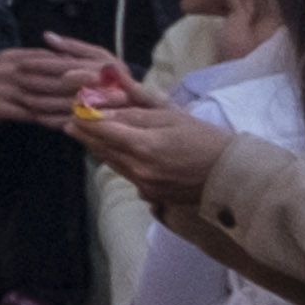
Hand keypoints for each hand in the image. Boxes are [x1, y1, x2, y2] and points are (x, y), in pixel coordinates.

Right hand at [0, 43, 132, 130]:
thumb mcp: (12, 60)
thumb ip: (37, 58)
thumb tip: (66, 56)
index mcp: (16, 57)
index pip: (48, 60)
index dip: (73, 66)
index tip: (98, 73)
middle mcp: (9, 71)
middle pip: (47, 79)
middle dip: (75, 87)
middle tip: (101, 93)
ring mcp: (2, 90)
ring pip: (40, 99)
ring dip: (64, 106)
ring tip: (88, 110)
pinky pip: (28, 115)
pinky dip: (47, 119)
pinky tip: (64, 123)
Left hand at [73, 90, 235, 194]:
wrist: (232, 176)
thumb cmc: (207, 140)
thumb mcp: (173, 118)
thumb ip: (136, 115)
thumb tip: (105, 111)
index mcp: (144, 145)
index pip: (101, 130)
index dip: (85, 119)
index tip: (74, 110)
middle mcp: (139, 168)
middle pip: (101, 148)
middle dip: (85, 134)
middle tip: (72, 122)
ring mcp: (144, 184)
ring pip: (110, 162)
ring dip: (97, 148)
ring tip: (87, 134)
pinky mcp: (150, 194)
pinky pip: (125, 174)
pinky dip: (116, 161)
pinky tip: (114, 152)